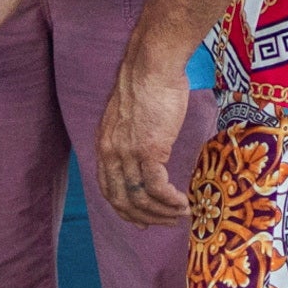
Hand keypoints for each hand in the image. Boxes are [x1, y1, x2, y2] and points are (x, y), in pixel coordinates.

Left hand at [97, 50, 195, 226]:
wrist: (152, 64)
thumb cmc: (148, 81)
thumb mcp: (130, 113)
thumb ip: (131, 134)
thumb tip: (146, 144)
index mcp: (104, 144)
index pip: (108, 188)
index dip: (124, 208)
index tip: (141, 219)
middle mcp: (110, 153)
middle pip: (121, 200)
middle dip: (144, 217)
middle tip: (165, 222)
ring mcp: (128, 154)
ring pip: (140, 198)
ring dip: (161, 212)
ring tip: (180, 214)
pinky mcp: (148, 150)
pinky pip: (157, 188)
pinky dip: (170, 201)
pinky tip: (183, 203)